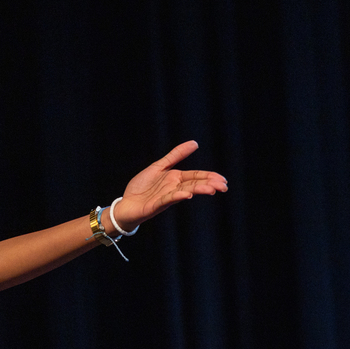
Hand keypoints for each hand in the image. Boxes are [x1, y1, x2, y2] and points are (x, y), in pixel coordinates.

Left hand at [111, 141, 227, 231]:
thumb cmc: (142, 187)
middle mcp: (173, 188)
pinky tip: (187, 194)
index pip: (196, 176)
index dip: (209, 177)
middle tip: (224, 186)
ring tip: (212, 189)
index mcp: (175, 179)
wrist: (126, 204)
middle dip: (209, 184)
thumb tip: (195, 143)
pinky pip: (168, 199)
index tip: (223, 179)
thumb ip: (175, 155)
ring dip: (198, 190)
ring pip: (185, 192)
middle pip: (194, 184)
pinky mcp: (156, 205)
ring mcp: (166, 197)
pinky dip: (177, 196)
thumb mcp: (159, 166)